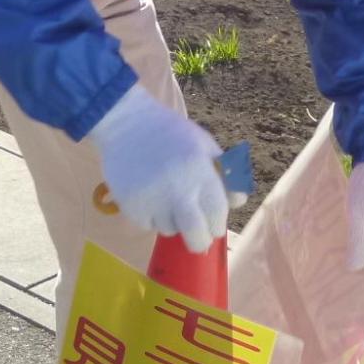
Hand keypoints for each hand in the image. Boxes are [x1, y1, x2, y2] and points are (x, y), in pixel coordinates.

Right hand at [86, 84, 227, 251]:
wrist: (125, 122)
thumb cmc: (170, 133)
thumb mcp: (204, 145)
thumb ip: (225, 173)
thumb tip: (238, 202)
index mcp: (200, 172)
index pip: (217, 214)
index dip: (217, 225)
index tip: (214, 225)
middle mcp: (177, 190)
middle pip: (196, 236)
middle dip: (200, 241)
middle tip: (197, 236)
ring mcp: (152, 200)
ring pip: (170, 230)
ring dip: (173, 223)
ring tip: (166, 200)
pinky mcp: (130, 206)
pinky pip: (148, 225)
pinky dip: (151, 218)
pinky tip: (149, 196)